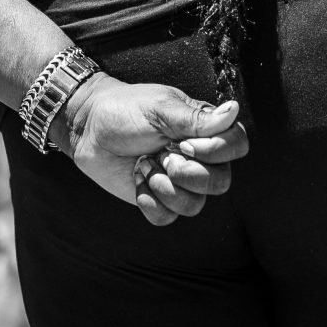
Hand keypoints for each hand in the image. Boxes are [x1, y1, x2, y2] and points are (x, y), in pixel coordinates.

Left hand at [61, 76, 247, 225]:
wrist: (89, 128)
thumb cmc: (124, 109)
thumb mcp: (160, 108)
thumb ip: (197, 118)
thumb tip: (234, 109)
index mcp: (204, 130)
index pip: (237, 146)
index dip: (216, 151)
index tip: (183, 142)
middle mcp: (197, 158)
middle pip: (220, 183)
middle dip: (187, 173)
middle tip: (162, 156)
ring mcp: (178, 181)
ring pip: (195, 205)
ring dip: (165, 188)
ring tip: (144, 166)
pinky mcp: (157, 199)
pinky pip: (168, 218)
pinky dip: (150, 203)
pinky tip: (137, 181)